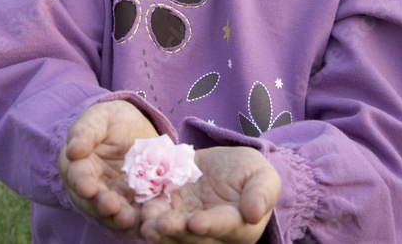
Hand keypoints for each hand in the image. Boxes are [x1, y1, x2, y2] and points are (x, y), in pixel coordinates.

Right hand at [58, 100, 158, 231]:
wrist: (136, 128)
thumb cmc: (112, 120)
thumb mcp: (99, 118)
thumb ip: (85, 131)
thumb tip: (72, 150)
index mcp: (77, 165)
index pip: (77, 176)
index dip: (81, 182)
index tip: (87, 188)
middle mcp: (92, 186)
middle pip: (92, 200)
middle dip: (101, 205)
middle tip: (112, 207)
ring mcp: (113, 196)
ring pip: (111, 212)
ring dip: (118, 217)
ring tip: (128, 218)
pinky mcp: (132, 202)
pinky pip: (134, 213)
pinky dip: (138, 218)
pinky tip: (145, 220)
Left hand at [137, 146, 280, 243]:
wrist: (224, 164)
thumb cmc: (249, 172)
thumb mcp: (263, 175)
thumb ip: (262, 193)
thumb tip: (255, 214)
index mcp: (239, 228)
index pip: (225, 228)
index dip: (211, 226)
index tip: (197, 222)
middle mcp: (211, 233)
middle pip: (193, 237)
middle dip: (177, 231)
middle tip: (162, 224)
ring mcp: (187, 225)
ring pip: (172, 234)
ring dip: (158, 230)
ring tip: (146, 223)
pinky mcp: (169, 212)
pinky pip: (156, 218)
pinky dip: (147, 216)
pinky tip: (138, 212)